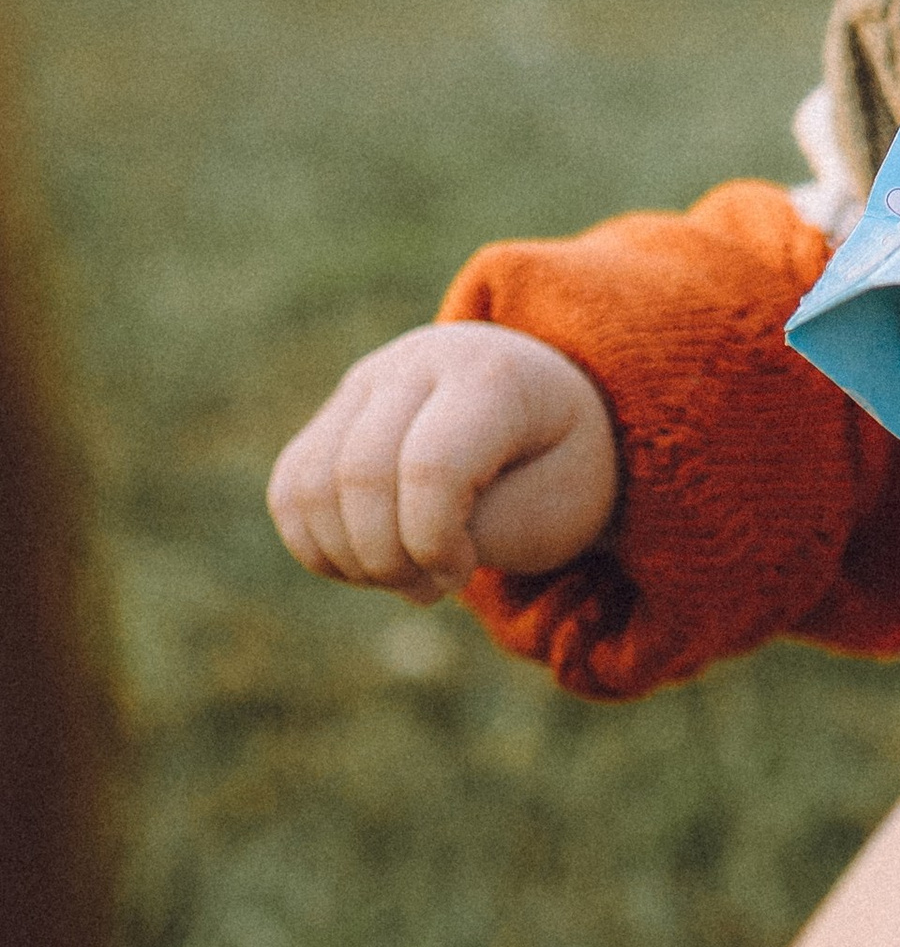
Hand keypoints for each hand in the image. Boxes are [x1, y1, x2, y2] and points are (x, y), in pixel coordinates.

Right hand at [267, 322, 618, 602]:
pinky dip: (317, 546)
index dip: (434, 542)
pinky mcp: (335, 412)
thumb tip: (391, 549)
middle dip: (389, 558)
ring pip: (311, 484)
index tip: (464, 573)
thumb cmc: (562, 467)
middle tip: (434, 585)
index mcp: (492, 375)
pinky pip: (291, 489)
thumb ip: (481, 530)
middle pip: (361, 474)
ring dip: (350, 560)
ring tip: (407, 574)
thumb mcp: (556, 507)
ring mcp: (368, 380)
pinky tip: (372, 562)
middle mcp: (420, 361)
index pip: (431, 465)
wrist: (551, 413)